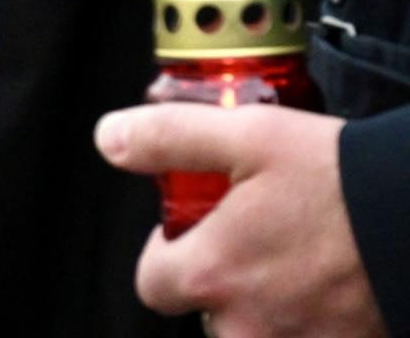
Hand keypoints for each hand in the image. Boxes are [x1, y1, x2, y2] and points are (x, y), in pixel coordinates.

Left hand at [97, 104, 383, 334]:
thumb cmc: (341, 179)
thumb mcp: (248, 134)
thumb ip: (168, 138)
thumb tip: (109, 140)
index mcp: (212, 276)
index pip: (152, 285)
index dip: (168, 256)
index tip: (196, 233)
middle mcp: (249, 329)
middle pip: (209, 318)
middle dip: (224, 289)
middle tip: (259, 247)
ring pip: (259, 336)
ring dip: (270, 310)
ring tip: (300, 268)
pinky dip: (314, 323)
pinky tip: (333, 291)